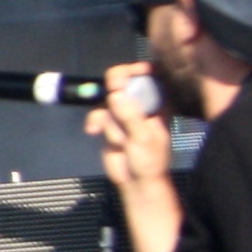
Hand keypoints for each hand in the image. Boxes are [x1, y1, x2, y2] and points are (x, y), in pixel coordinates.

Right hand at [86, 59, 172, 188]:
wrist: (134, 181)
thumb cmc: (148, 161)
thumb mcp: (142, 138)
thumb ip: (130, 116)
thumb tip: (115, 94)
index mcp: (158, 104)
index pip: (150, 77)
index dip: (138, 70)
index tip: (127, 73)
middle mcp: (141, 104)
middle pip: (124, 81)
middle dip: (116, 85)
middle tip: (113, 88)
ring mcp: (124, 112)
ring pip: (107, 99)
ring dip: (108, 118)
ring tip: (117, 136)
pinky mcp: (109, 122)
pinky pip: (97, 113)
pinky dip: (94, 122)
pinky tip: (93, 132)